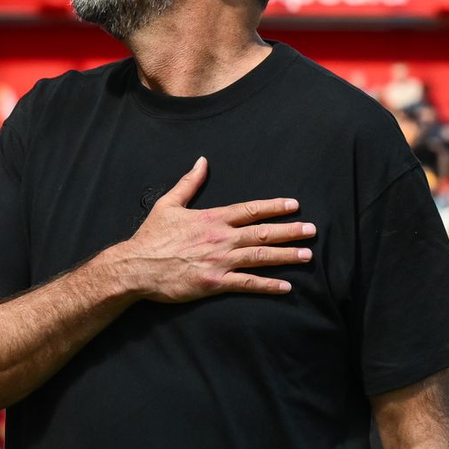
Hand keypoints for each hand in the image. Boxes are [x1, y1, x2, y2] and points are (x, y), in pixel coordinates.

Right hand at [114, 158, 313, 302]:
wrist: (135, 267)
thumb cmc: (151, 237)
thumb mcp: (168, 204)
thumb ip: (189, 183)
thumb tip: (202, 161)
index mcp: (212, 218)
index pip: (250, 210)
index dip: (274, 207)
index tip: (294, 205)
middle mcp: (220, 238)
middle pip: (262, 232)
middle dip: (290, 231)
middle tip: (312, 230)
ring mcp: (219, 261)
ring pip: (260, 256)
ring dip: (286, 256)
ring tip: (307, 255)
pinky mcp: (214, 283)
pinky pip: (247, 283)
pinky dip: (268, 285)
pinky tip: (286, 286)